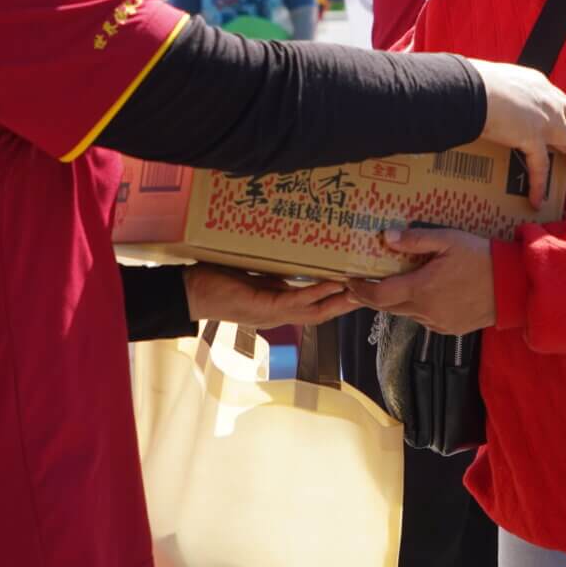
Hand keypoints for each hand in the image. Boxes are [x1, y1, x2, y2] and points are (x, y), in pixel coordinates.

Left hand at [183, 264, 357, 327]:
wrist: (189, 294)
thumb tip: (295, 253)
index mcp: (279, 304)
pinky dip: (318, 292)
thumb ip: (275, 270)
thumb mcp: (253, 273)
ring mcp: (273, 313)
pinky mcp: (264, 307)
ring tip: (362, 286)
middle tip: (375, 289)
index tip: (362, 285)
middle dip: (349, 302)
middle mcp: (280, 313)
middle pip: (324, 312)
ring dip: (341, 299)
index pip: (316, 305)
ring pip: (316, 310)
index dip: (340, 298)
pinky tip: (334, 282)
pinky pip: (298, 300)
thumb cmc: (215, 280)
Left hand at [348, 228, 495, 334]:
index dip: (360, 290)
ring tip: (392, 285)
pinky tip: (422, 294)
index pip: (378, 295)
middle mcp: (425, 311)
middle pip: (387, 307)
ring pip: (406, 313)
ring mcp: (437, 323)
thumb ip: (415, 240)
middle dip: (372, 296)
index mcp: (421, 289)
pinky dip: (416, 308)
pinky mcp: (449, 329)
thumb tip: (386, 237)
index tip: (349, 281)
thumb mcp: (448, 240)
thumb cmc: (481, 258)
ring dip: (395, 301)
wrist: (513, 286)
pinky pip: (424, 319)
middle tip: (360, 285)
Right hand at [471, 59, 565, 209]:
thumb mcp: (497, 81)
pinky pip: (543, 168)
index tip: (559, 133)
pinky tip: (536, 199)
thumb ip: (502, 92)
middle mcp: (551, 101)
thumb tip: (486, 102)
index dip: (565, 120)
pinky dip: (540, 186)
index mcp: (540, 85)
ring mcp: (546, 120)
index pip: (563, 103)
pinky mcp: (533, 138)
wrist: (468, 87)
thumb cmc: (472, 81)